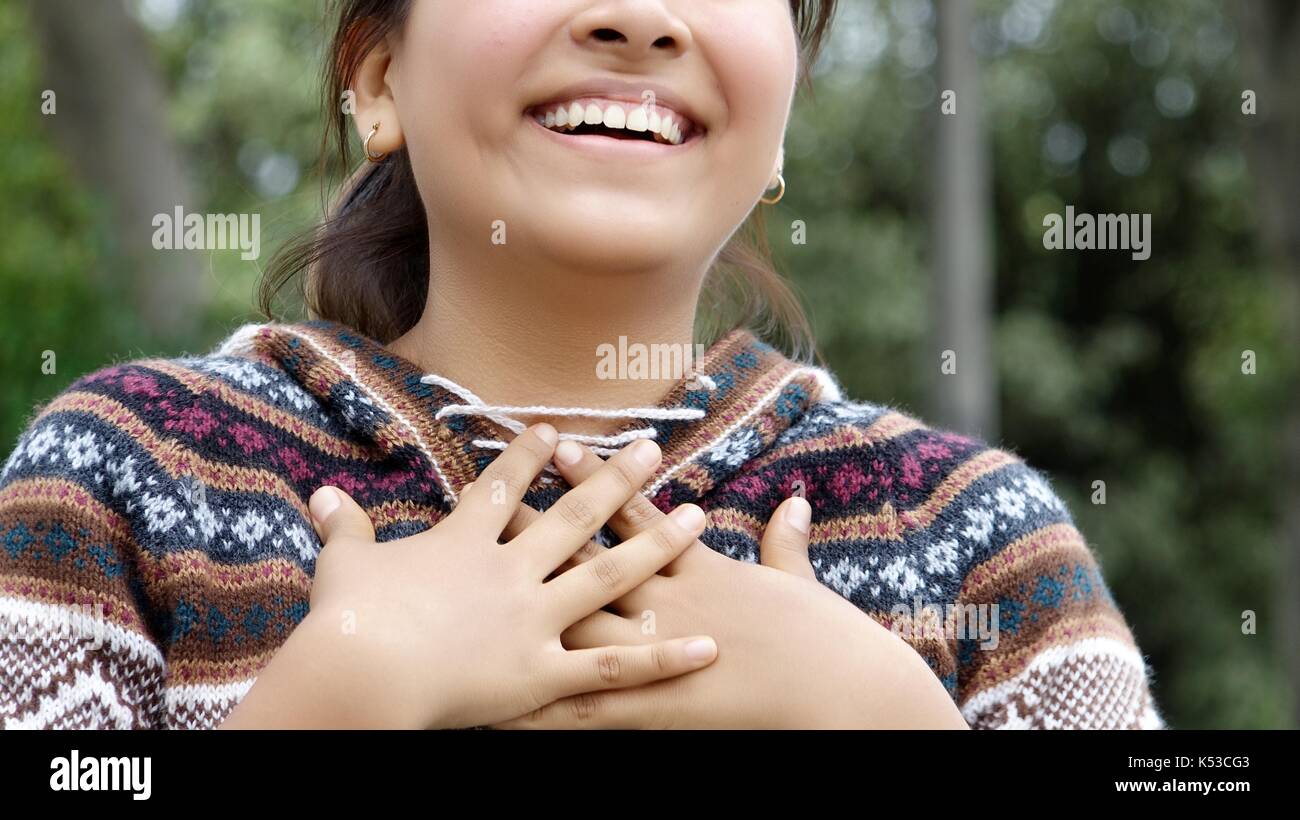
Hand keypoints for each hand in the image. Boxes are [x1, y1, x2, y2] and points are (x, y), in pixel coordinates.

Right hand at [221, 426, 718, 728]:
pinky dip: (662, 658)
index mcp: (463, 544)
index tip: (555, 430)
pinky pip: (614, 667)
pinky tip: (706, 647)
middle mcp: (509, 571)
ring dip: (657, 546)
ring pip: (609, 576)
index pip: (503, 490)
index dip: (529, 457)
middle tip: (654, 448)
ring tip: (698, 517)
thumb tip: (320, 495)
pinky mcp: (544, 673)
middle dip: (616, 480)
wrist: (359, 671)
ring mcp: (533, 619)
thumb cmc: (345, 618)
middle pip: (574, 517)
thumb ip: (343, 527)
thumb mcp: (342, 563)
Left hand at [495, 441, 968, 728]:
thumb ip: (786, 543)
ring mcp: (661, 649)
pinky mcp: (658, 703)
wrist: (846, 693)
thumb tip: (796, 502)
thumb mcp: (803, 583)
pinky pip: (589, 703)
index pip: (638, 516)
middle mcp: (672, 602)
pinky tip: (503, 701)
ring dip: (527, 602)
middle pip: (591, 558)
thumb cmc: (831, 640)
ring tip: (474, 587)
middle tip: (488, 495)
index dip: (597, 481)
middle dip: (538, 529)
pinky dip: (546, 703)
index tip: (559, 446)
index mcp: (703, 570)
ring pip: (579, 619)